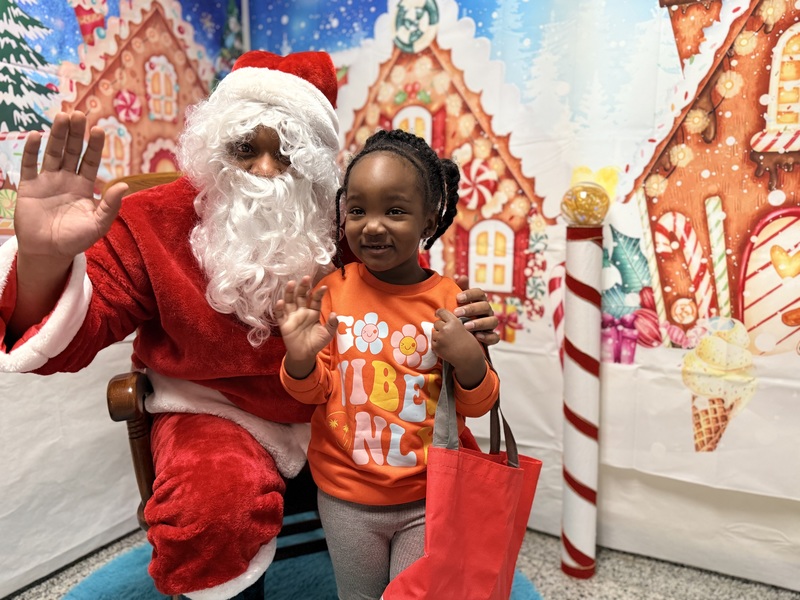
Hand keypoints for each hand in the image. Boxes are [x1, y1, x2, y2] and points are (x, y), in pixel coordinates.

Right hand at [15, 111, 126, 261]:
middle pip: (72, 151)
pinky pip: (29, 165)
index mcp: (84, 186)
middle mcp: (66, 179)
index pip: (92, 161)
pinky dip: (32, 151)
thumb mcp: (98, 224)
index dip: (95, 146)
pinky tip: (36, 136)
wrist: (49, 252)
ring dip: (56, 135)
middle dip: (75, 133)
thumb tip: (125, 186)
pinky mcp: (29, 187)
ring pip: (53, 153)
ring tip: (62, 117)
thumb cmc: (76, 239)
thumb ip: (111, 205)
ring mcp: (47, 180)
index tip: (99, 129)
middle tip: (79, 114)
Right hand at [275, 276, 337, 377]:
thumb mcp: (327, 334)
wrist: (305, 355)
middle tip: (306, 278)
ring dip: (290, 292)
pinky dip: (279, 308)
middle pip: (301, 296)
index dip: (319, 293)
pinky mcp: (284, 323)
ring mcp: (292, 316)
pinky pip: (280, 314)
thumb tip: (335, 314)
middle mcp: (302, 311)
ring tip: (291, 283)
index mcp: (313, 312)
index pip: (315, 300)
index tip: (324, 287)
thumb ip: (332, 325)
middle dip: (303, 287)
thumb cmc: (316, 342)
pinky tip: (281, 302)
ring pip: (290, 301)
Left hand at [432, 309, 486, 389]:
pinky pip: (433, 341)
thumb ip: (454, 323)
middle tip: (447, 333)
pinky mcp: (436, 346)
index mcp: (454, 322)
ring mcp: (439, 338)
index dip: (439, 313)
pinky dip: (437, 343)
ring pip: (434, 332)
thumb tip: (444, 320)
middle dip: (440, 326)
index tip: (437, 314)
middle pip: (436, 323)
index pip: (441, 312)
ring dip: (438, 335)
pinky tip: (445, 346)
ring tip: (447, 341)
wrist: (468, 359)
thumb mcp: (465, 328)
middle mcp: (445, 328)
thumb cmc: (470, 344)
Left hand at [452, 275, 499, 345]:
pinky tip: (477, 336)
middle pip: (485, 306)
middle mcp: (487, 312)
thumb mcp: (458, 303)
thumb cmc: (460, 316)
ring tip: (466, 326)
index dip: (470, 294)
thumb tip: (463, 277)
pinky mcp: (491, 337)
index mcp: (479, 301)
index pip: (479, 293)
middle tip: (457, 313)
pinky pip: (494, 337)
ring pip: (492, 321)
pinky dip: (487, 337)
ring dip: (479, 323)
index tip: (458, 298)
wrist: (460, 337)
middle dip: (471, 309)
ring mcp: (490, 324)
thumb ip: (459, 290)